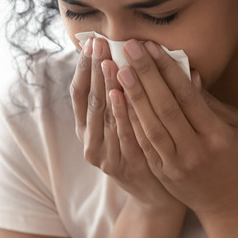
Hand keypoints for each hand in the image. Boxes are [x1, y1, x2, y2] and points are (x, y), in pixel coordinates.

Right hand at [69, 37, 183, 214]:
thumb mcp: (131, 120)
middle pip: (89, 99)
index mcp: (88, 127)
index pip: (79, 91)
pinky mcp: (120, 167)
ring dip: (105, 86)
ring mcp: (104, 155)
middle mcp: (90, 141)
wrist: (158, 195)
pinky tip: (120, 94)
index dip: (83, 66)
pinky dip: (120, 114)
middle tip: (98, 42)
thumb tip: (139, 52)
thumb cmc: (146, 149)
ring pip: (102, 116)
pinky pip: (120, 135)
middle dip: (94, 68)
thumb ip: (130, 92)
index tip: (90, 41)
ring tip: (108, 61)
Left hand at [116, 40, 237, 220]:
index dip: (168, 70)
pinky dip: (130, 120)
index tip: (152, 47)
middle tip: (129, 49)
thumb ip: (208, 101)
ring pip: (150, 126)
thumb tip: (187, 72)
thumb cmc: (233, 156)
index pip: (187, 96)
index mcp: (217, 134)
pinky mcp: (161, 172)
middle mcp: (195, 149)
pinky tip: (118, 100)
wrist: (227, 202)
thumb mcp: (231, 125)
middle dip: (145, 75)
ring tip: (118, 70)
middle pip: (165, 108)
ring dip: (132, 96)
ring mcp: (176, 164)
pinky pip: (142, 143)